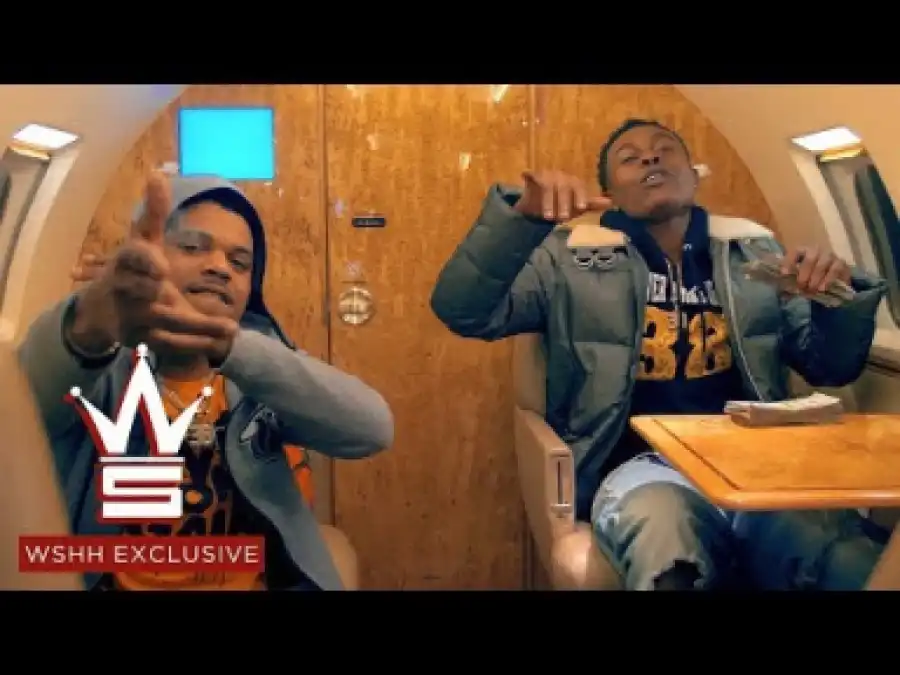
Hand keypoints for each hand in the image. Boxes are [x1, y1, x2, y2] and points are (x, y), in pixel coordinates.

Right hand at [69, 173, 237, 361]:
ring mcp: (132, 317)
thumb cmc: (132, 269)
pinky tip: (221, 343)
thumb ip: (155, 213)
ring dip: (201, 327)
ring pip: (167, 322)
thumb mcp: (144, 240)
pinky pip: (170, 344)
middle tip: (191, 298)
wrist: (105, 309)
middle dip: (168, 296)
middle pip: (146, 293)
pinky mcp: (140, 340)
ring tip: (232, 329)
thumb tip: (159, 172)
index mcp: (127, 261)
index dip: (145, 262)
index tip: (161, 267)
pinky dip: (196, 344)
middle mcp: (126, 289)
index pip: (133, 256)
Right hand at [514, 170, 610, 221]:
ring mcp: (546, 174)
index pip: (578, 186)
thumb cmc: (561, 205)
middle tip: (563, 218)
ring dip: (548, 201)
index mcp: (573, 182)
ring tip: (548, 217)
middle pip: (563, 186)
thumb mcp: (576, 207)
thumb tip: (611, 202)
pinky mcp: (532, 175)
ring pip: (548, 184)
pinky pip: (531, 174)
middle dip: (564, 203)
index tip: (581, 208)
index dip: (580, 196)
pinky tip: (525, 176)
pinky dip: (529, 175)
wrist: (539, 205)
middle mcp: (560, 176)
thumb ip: (592, 204)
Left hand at [781, 245, 851, 294]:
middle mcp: (817, 250)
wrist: (829, 281)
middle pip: (810, 259)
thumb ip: (790, 280)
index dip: (789, 262)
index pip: (795, 251)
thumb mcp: (797, 277)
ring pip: (823, 264)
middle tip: (801, 287)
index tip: (784, 274)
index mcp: (802, 251)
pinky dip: (828, 280)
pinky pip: (836, 269)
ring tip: (812, 290)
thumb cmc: (808, 278)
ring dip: (816, 278)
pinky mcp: (841, 263)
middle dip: (804, 275)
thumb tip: (784, 289)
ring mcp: (830, 255)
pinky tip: (822, 289)